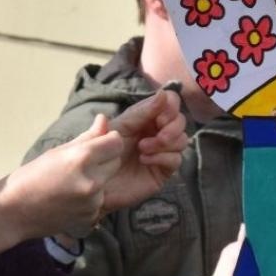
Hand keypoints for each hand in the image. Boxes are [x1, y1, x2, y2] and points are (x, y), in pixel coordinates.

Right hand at [0, 113, 124, 246]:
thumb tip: (103, 119)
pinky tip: (68, 201)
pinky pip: (98, 202)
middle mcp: (91, 181)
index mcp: (81, 159)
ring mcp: (92, 203)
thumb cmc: (30, 177)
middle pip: (115, 163)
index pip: (115, 143)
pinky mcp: (91, 219)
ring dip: (96, 181)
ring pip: (106, 184)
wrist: (13, 212)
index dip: (109, 141)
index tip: (99, 143)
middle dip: (103, 160)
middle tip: (78, 165)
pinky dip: (88, 200)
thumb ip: (86, 137)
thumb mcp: (56, 152)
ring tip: (69, 186)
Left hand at [98, 89, 186, 211]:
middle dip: (172, 126)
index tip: (160, 118)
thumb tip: (160, 94)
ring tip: (142, 149)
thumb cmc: (99, 151)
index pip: (169, 102)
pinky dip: (162, 157)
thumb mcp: (116, 128)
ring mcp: (161, 151)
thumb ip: (138, 113)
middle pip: (180, 120)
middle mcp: (155, 131)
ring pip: (182, 140)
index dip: (170, 106)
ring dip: (165, 142)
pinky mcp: (162, 170)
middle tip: (158, 134)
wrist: (92, 181)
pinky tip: (145, 160)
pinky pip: (176, 160)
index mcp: (144, 117)